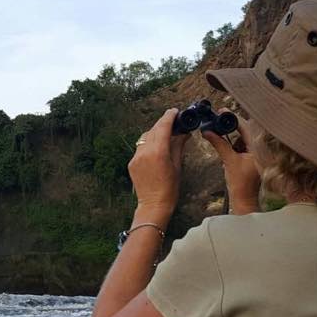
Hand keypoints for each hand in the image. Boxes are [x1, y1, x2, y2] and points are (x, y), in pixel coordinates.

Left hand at [128, 109, 190, 225]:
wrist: (154, 205)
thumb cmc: (169, 189)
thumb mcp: (177, 166)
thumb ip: (178, 146)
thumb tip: (184, 133)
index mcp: (158, 152)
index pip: (163, 127)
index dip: (169, 117)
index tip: (174, 111)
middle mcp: (144, 152)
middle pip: (153, 130)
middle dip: (163, 123)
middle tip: (173, 121)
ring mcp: (136, 157)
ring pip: (145, 137)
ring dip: (155, 132)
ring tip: (166, 134)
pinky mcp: (132, 163)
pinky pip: (140, 147)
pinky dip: (148, 143)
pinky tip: (157, 147)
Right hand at [201, 109, 260, 214]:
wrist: (244, 199)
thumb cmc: (240, 184)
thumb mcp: (228, 160)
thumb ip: (219, 144)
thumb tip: (208, 132)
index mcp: (259, 147)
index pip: (246, 126)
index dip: (233, 117)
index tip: (222, 111)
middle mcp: (261, 148)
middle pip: (246, 129)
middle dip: (231, 124)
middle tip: (218, 119)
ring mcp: (257, 152)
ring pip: (244, 136)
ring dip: (232, 133)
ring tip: (219, 130)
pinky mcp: (253, 157)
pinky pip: (243, 144)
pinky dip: (234, 142)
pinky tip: (225, 141)